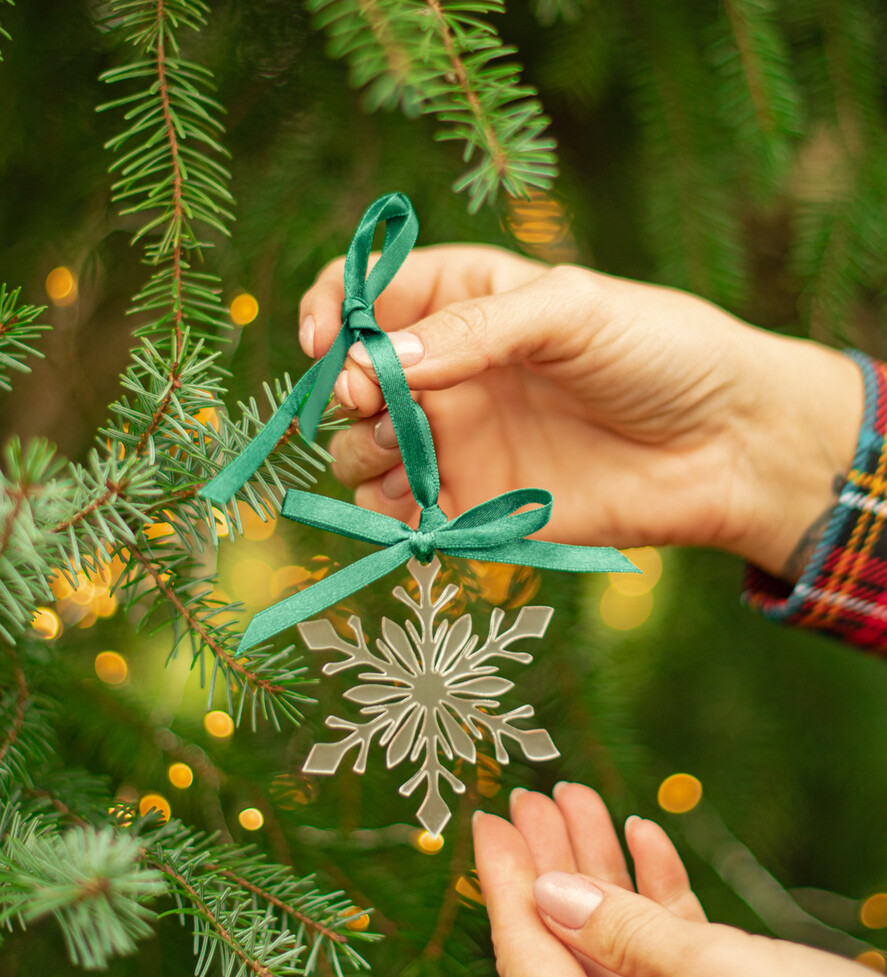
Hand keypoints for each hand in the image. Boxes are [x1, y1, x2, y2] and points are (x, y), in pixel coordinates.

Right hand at [298, 246, 862, 578]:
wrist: (724, 445)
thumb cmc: (659, 351)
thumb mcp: (570, 309)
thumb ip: (473, 329)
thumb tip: (375, 360)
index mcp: (465, 299)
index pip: (367, 294)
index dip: (331, 310)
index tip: (322, 340)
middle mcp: (448, 372)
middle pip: (351, 381)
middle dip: (345, 393)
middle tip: (374, 405)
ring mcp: (456, 441)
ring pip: (362, 451)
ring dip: (361, 453)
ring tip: (407, 450)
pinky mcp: (472, 506)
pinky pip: (400, 513)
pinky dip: (389, 511)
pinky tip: (420, 502)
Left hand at [473, 784, 886, 976]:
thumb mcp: (707, 973)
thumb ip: (616, 927)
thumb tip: (548, 894)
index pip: (529, 961)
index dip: (505, 883)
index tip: (487, 816)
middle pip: (567, 947)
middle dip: (550, 864)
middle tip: (529, 796)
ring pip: (615, 944)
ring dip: (601, 869)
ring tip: (580, 797)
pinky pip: (665, 956)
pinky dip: (655, 897)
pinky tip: (644, 838)